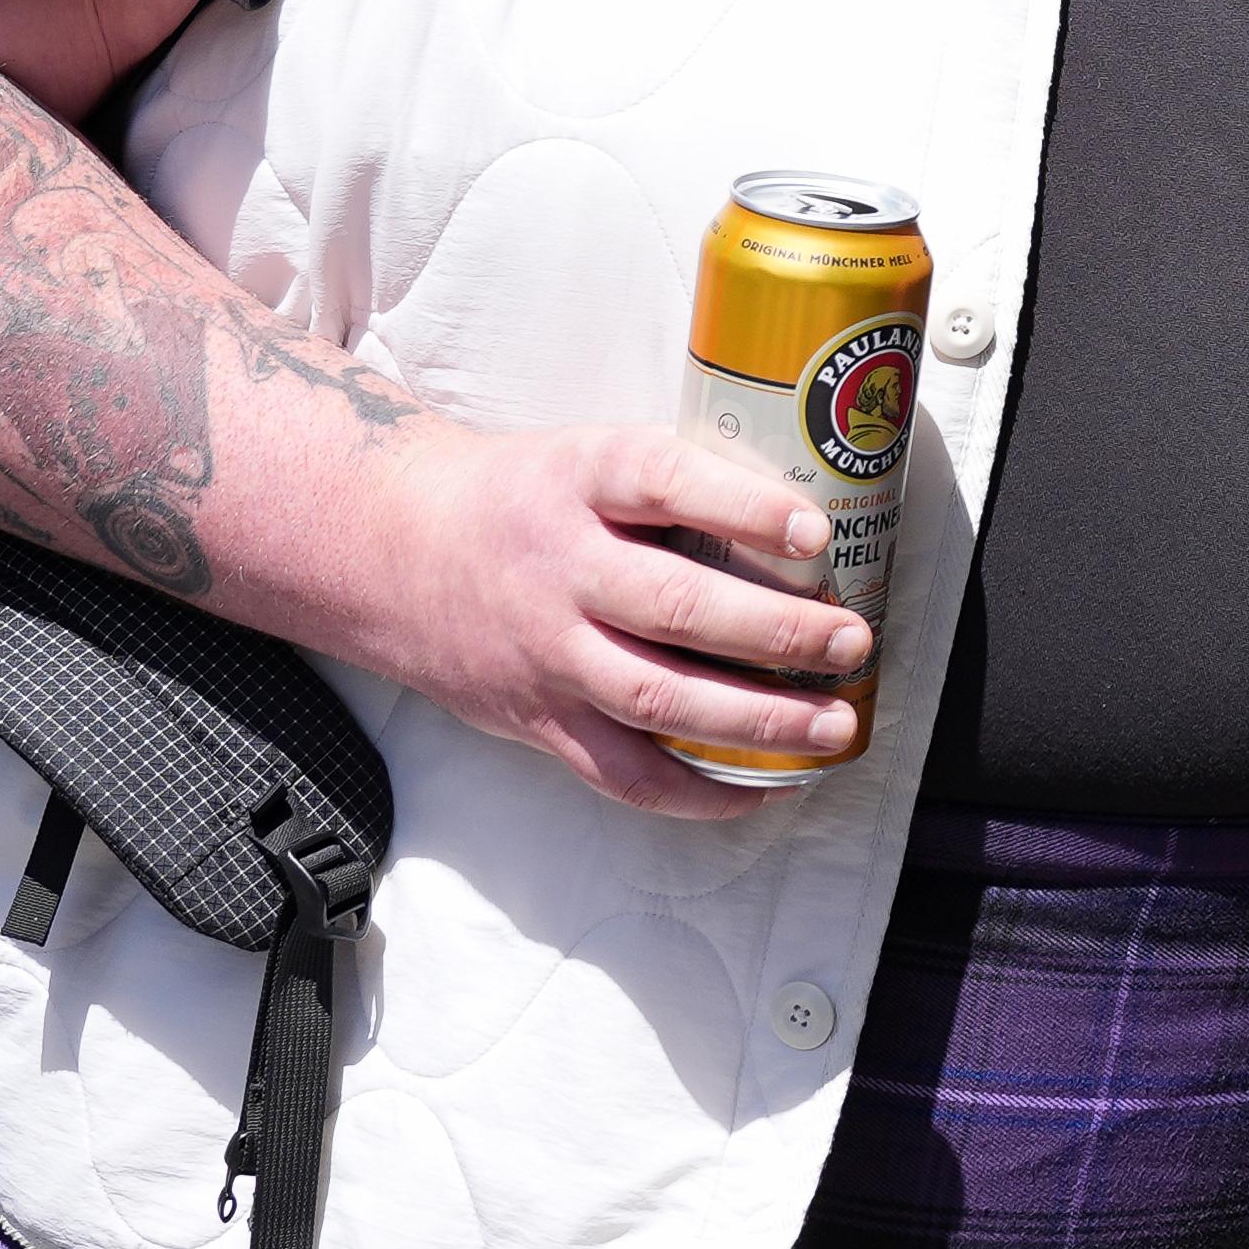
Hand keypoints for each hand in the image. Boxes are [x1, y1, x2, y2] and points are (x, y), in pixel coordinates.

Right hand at [327, 423, 877, 817]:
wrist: (396, 549)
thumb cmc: (526, 498)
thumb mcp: (589, 455)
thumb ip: (678, 483)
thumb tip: (814, 508)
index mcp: (580, 479)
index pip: (665, 482)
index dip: (744, 508)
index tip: (817, 531)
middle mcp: (561, 566)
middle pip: (675, 607)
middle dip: (776, 632)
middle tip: (852, 641)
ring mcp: (546, 651)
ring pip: (657, 698)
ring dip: (756, 720)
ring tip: (832, 728)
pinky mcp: (537, 718)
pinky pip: (620, 771)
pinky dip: (696, 792)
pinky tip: (765, 786)